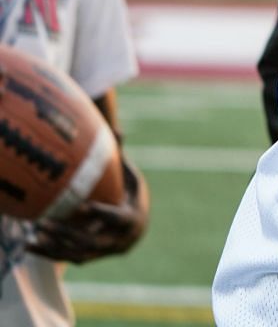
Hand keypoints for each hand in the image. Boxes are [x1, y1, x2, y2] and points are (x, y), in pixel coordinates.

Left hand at [26, 163, 147, 263]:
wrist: (137, 230)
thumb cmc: (131, 196)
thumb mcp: (131, 178)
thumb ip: (121, 159)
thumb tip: (118, 130)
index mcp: (131, 218)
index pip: (117, 217)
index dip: (100, 213)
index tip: (81, 206)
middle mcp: (118, 240)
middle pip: (91, 240)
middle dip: (67, 233)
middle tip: (44, 223)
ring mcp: (104, 252)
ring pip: (77, 253)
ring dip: (54, 246)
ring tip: (32, 236)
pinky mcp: (90, 258)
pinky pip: (68, 258)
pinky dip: (50, 253)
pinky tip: (29, 245)